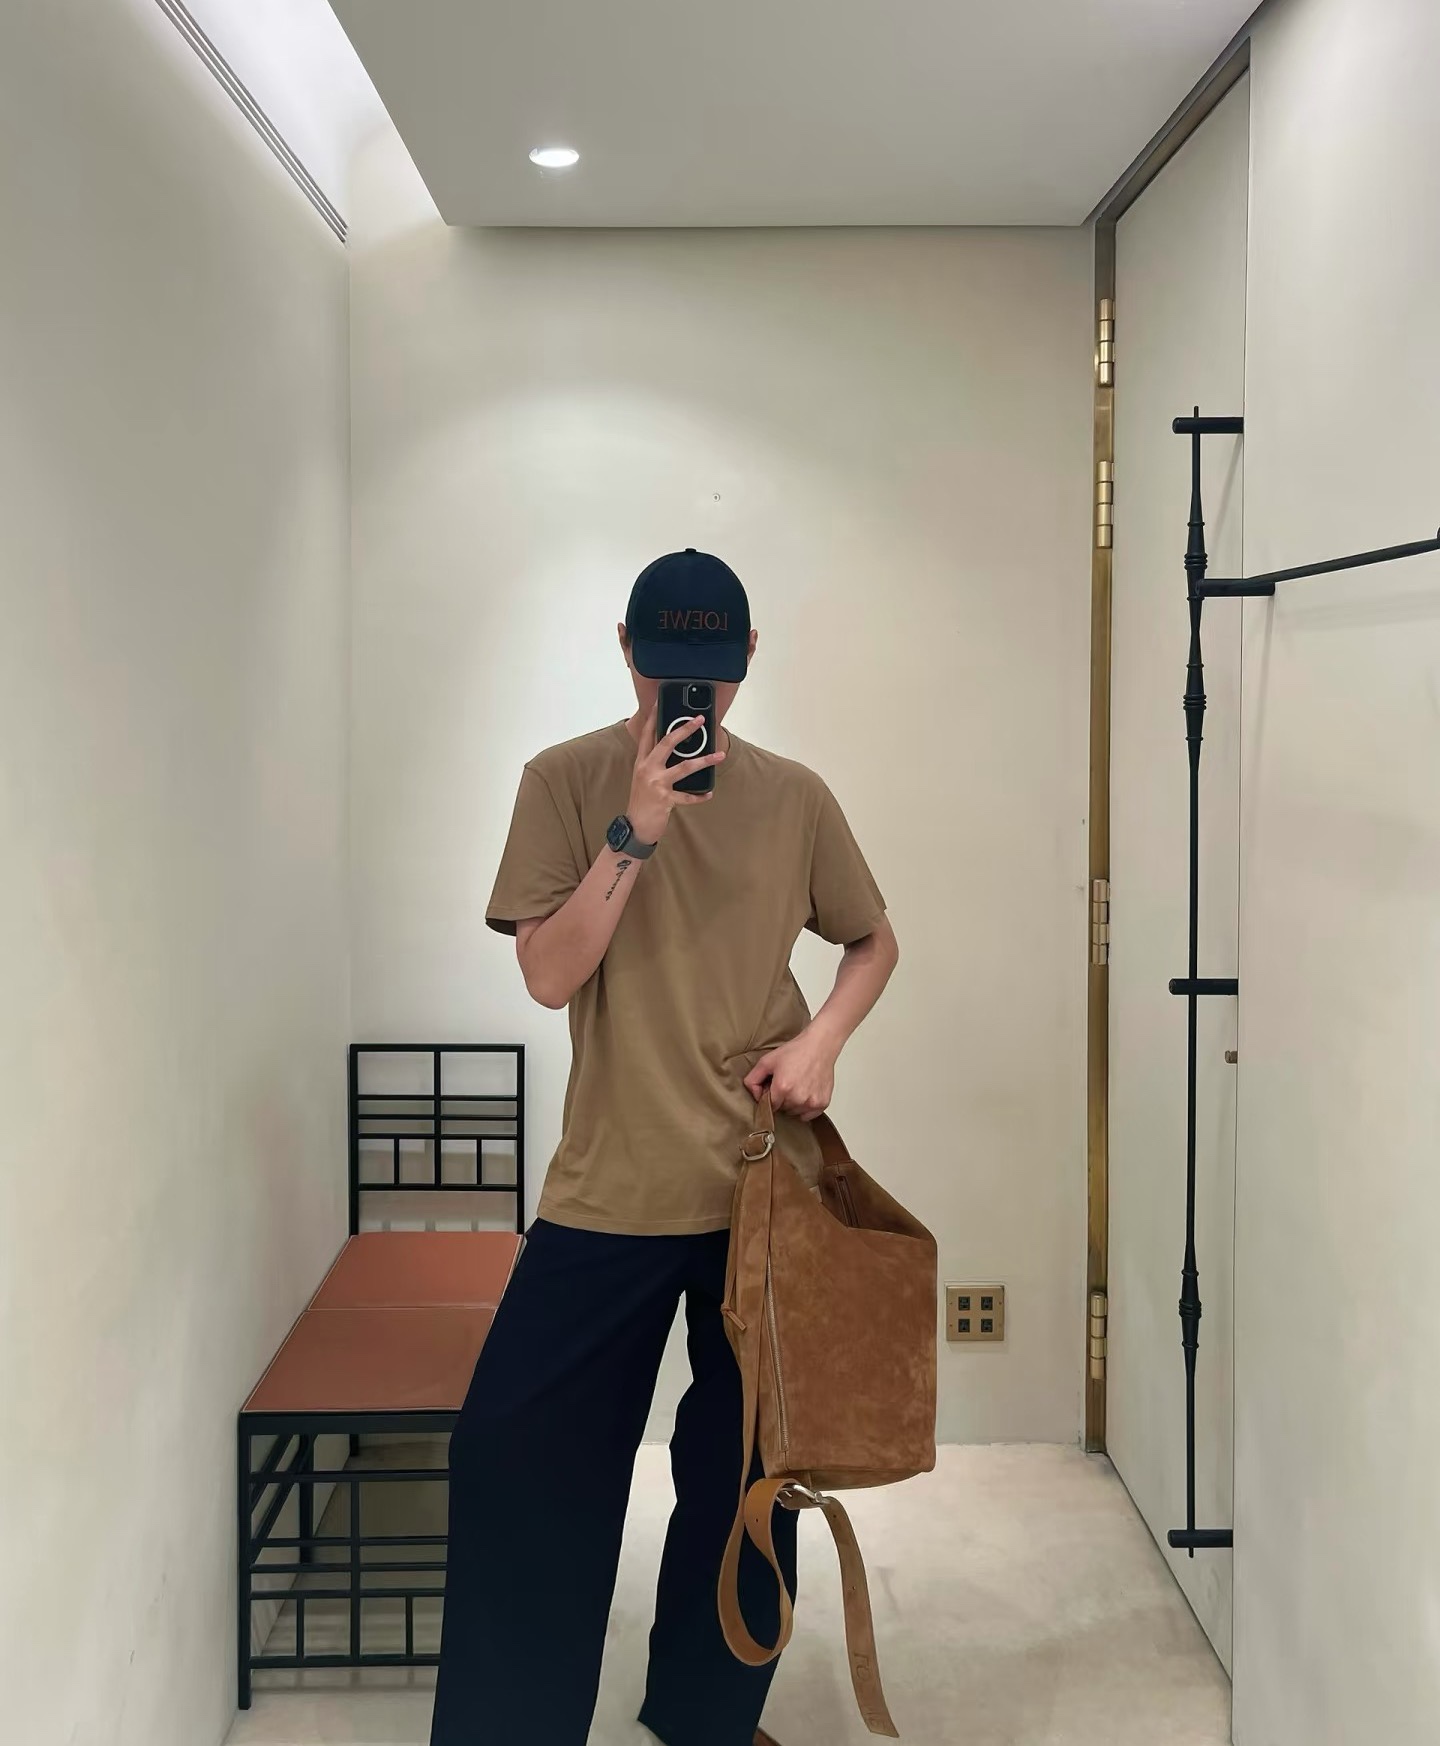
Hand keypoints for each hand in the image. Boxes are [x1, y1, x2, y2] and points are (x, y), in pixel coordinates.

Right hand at [626, 700, 725, 842]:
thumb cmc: (641, 801)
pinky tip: (709, 793)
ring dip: (705, 760)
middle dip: (685, 729)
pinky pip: (687, 796)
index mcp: (642, 762)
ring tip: (719, 756)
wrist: (635, 826)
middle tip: (699, 720)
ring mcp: (656, 783)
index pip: (647, 734)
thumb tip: (676, 751)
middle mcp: (647, 769)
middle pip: (667, 743)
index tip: (659, 703)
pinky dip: (699, 796)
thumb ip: (655, 764)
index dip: (653, 717)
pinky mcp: (665, 799)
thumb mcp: (643, 778)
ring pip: (684, 767)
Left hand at [744, 1028, 837, 1122]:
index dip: (770, 1096)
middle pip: (782, 1109)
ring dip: (793, 1104)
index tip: (774, 1087)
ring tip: (797, 1086)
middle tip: (787, 1083)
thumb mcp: (767, 1061)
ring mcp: (811, 1102)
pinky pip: (808, 1115)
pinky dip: (805, 1108)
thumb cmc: (796, 1051)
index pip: (769, 1106)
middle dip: (781, 1099)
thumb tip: (754, 1094)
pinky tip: (805, 1093)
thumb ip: (753, 1079)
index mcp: (782, 1088)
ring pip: (794, 1112)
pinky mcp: (822, 1103)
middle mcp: (797, 1098)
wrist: (819, 1046)